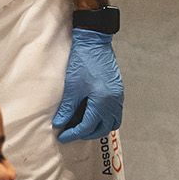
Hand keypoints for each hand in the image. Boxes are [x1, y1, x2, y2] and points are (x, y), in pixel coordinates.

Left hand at [53, 27, 123, 144]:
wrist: (94, 42)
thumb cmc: (81, 63)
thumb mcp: (72, 87)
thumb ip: (67, 109)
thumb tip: (60, 124)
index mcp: (103, 102)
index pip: (88, 126)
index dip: (74, 134)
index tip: (62, 137)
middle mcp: (114, 102)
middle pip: (103, 128)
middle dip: (87, 133)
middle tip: (71, 133)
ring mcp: (118, 96)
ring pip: (111, 122)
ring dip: (97, 127)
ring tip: (81, 125)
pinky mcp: (118, 90)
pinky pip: (114, 112)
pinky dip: (103, 117)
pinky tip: (90, 113)